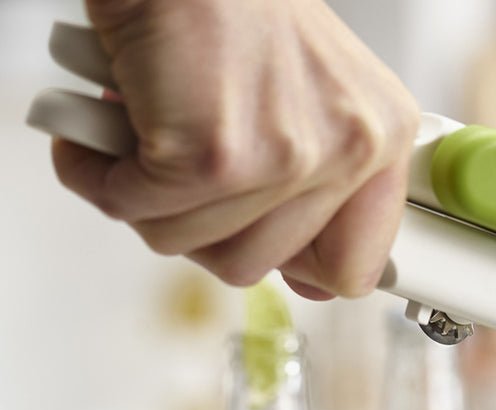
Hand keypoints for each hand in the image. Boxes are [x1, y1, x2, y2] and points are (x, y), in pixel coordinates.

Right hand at [52, 0, 417, 299]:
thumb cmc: (232, 13)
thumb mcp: (315, 101)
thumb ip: (320, 189)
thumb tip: (311, 282)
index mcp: (383, 139)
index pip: (355, 269)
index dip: (296, 268)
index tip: (261, 239)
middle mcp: (350, 151)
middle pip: (257, 266)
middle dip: (200, 226)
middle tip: (179, 174)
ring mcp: (286, 158)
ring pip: (195, 247)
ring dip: (147, 200)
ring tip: (142, 141)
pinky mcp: (214, 156)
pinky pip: (139, 210)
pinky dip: (98, 176)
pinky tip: (100, 129)